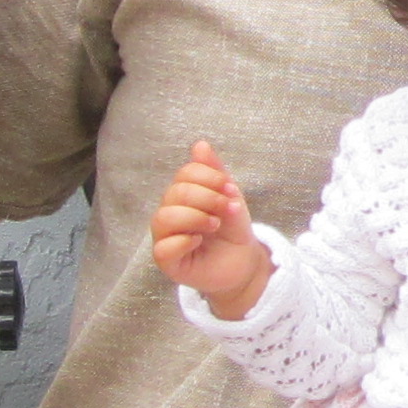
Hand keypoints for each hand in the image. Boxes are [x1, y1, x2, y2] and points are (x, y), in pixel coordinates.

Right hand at [149, 139, 274, 315]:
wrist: (243, 263)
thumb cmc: (231, 229)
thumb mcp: (229, 197)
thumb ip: (215, 172)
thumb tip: (200, 145)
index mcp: (182, 196)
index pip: (185, 174)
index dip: (210, 177)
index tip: (230, 189)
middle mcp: (169, 214)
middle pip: (175, 193)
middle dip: (207, 198)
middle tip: (227, 209)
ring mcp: (165, 238)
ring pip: (164, 217)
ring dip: (196, 217)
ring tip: (215, 225)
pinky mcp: (168, 262)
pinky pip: (163, 248)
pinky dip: (184, 240)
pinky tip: (199, 241)